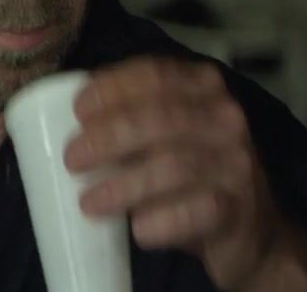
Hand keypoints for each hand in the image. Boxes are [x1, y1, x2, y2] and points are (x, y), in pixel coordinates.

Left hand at [64, 57, 282, 290]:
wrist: (251, 233)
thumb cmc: (189, 175)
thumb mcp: (166, 134)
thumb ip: (129, 116)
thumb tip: (55, 116)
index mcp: (203, 88)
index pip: (155, 74)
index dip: (112, 88)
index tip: (77, 110)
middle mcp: (226, 118)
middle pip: (160, 118)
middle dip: (108, 137)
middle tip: (71, 159)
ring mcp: (237, 164)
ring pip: (174, 166)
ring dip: (123, 185)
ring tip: (89, 202)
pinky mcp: (239, 209)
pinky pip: (196, 211)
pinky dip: (161, 221)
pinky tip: (138, 230)